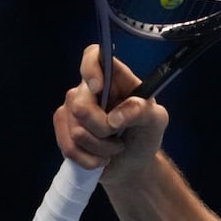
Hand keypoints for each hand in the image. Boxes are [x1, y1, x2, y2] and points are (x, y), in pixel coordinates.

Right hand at [53, 45, 168, 181]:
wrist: (133, 165)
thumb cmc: (145, 135)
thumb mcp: (156, 121)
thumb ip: (142, 111)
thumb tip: (114, 117)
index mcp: (114, 79)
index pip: (93, 55)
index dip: (90, 68)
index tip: (98, 87)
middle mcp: (88, 90)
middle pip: (80, 105)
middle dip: (103, 128)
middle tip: (119, 135)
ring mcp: (73, 109)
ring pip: (76, 130)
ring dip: (101, 148)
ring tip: (115, 148)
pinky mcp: (64, 130)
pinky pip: (69, 147)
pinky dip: (89, 159)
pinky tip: (101, 159)